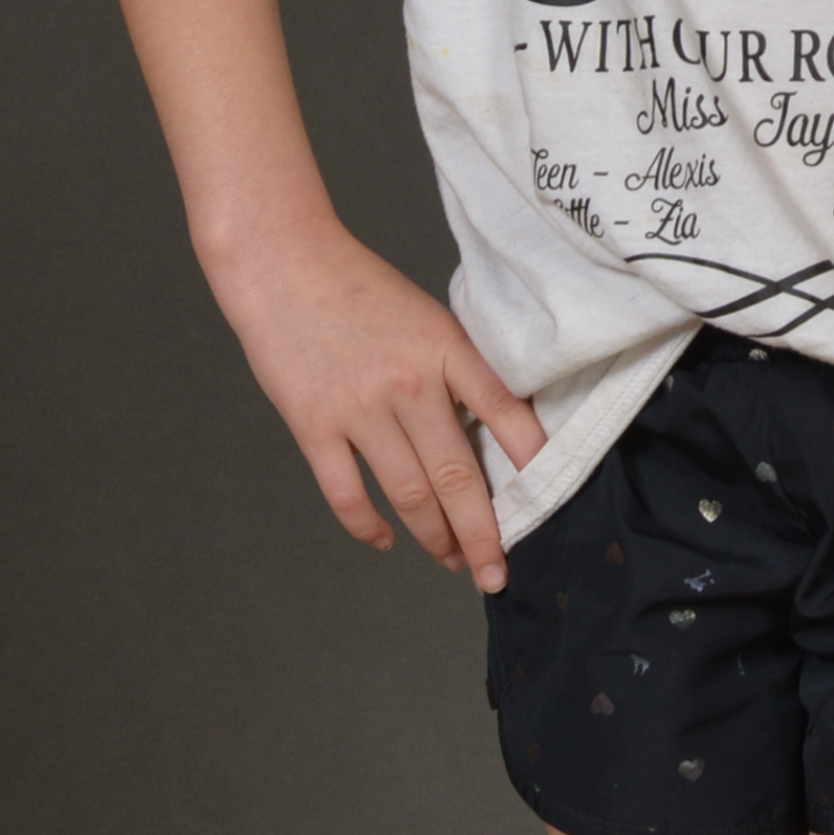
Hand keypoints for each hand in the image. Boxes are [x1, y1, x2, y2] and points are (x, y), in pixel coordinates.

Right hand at [207, 216, 546, 588]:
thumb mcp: (426, 316)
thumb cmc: (359, 287)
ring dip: (434, 537)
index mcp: (444, 346)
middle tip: (498, 572)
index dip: (532, 462)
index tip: (550, 501)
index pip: (504, 412)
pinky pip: (347, 493)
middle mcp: (408, 381)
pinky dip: (368, 526)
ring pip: (409, 493)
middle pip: (457, 474)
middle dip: (483, 533)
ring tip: (452, 560)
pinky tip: (386, 540)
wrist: (283, 263)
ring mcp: (358, 407)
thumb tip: (490, 431)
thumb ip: (455, 367)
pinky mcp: (314, 425)